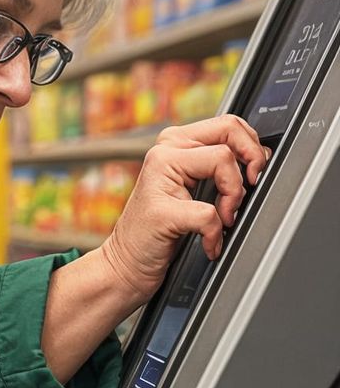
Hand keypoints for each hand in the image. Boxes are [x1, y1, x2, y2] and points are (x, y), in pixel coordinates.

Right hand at [96, 117, 270, 310]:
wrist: (126, 263)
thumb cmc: (161, 228)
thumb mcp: (191, 187)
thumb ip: (217, 167)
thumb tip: (261, 158)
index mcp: (173, 144)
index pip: (228, 124)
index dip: (252, 147)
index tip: (253, 174)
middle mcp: (164, 152)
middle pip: (229, 134)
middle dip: (251, 162)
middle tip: (243, 192)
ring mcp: (158, 177)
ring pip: (223, 162)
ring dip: (234, 199)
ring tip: (222, 219)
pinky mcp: (162, 211)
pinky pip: (211, 214)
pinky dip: (216, 236)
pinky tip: (209, 244)